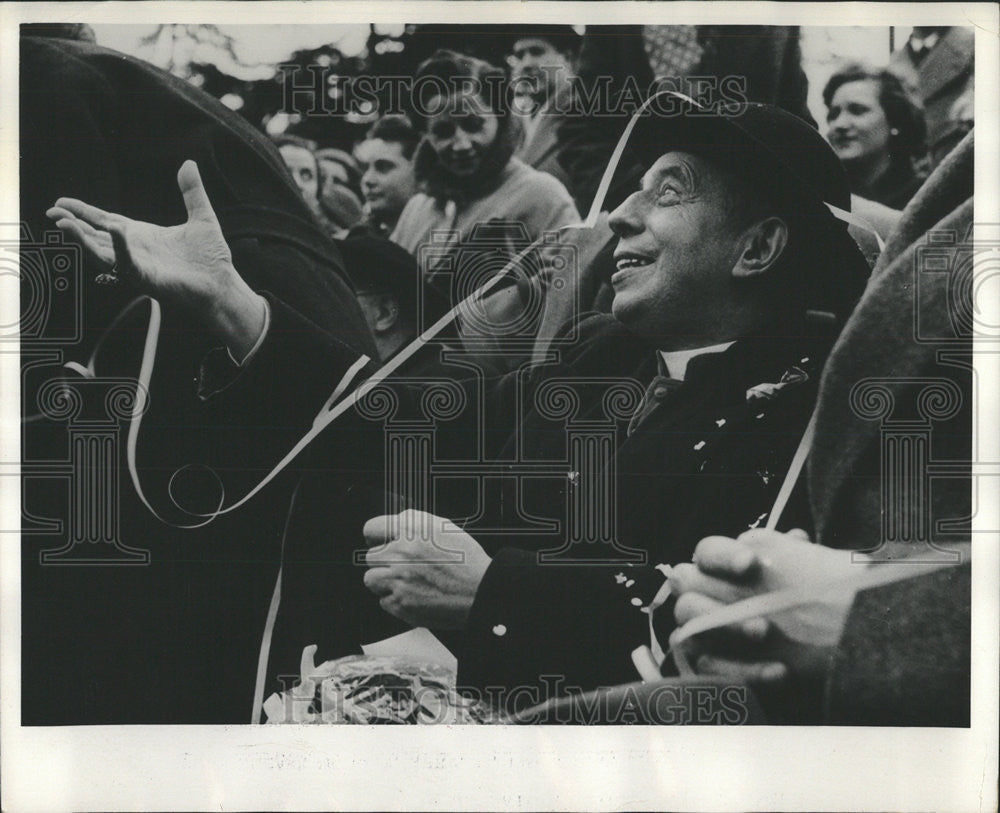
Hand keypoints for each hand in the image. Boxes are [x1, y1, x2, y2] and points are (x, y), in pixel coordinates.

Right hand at [47, 160, 265, 358]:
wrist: (223, 284)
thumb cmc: (211, 259)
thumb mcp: (201, 217)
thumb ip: (192, 191)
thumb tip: (189, 163)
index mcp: (142, 235)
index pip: (105, 221)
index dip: (83, 212)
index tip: (61, 202)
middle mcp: (135, 250)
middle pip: (95, 237)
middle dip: (73, 226)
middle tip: (53, 213)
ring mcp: (139, 265)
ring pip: (101, 253)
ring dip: (83, 239)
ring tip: (65, 224)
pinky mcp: (148, 279)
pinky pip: (128, 264)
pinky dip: (119, 249)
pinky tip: (115, 232)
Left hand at [362, 509, 491, 629]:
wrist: (481, 591)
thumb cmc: (467, 560)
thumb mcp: (443, 526)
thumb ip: (414, 522)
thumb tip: (395, 526)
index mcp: (410, 530)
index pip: (372, 528)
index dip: (377, 536)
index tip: (380, 541)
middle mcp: (400, 553)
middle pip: (370, 557)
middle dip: (384, 561)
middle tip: (402, 565)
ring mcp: (398, 581)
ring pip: (371, 580)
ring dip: (385, 581)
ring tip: (406, 582)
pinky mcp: (400, 604)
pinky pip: (384, 601)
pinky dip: (396, 600)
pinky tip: (415, 595)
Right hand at [668, 529, 863, 683]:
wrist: (837, 652)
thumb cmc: (820, 607)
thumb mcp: (815, 576)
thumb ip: (798, 555)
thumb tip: (794, 538)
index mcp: (726, 567)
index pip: (706, 551)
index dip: (722, 556)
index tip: (750, 564)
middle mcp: (707, 595)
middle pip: (684, 586)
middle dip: (715, 596)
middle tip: (758, 614)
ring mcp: (705, 633)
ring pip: (688, 628)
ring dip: (725, 631)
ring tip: (765, 635)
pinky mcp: (711, 668)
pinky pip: (709, 670)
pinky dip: (742, 671)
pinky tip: (780, 671)